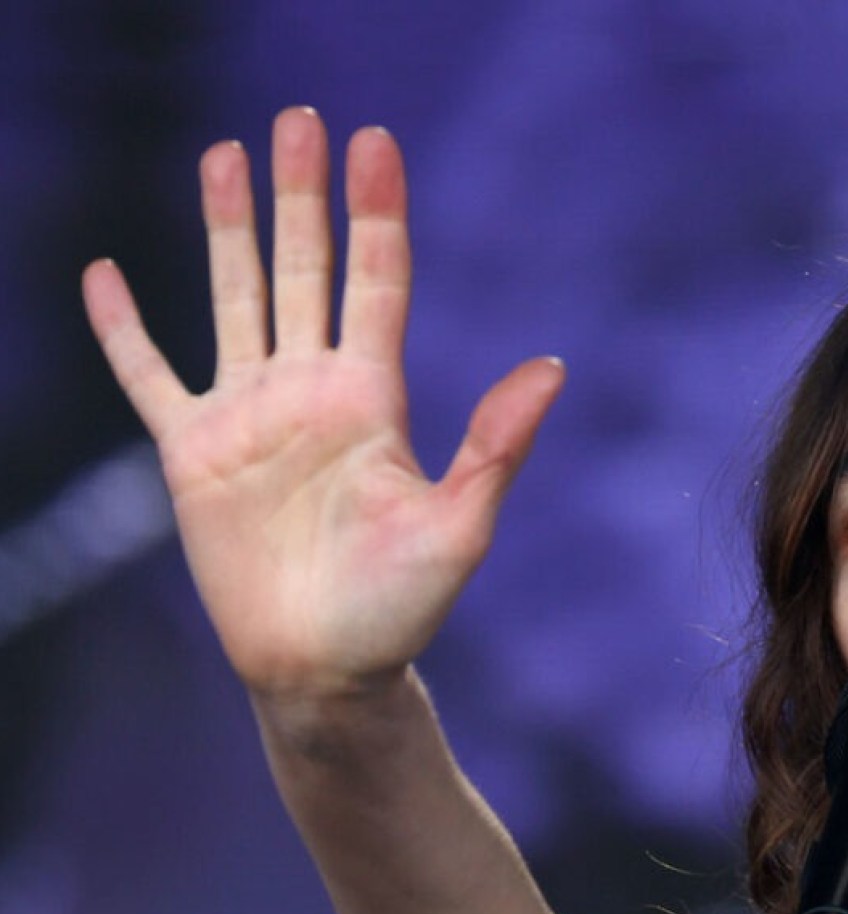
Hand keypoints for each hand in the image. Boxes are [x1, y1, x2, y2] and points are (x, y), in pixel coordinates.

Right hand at [83, 107, 562, 698]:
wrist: (325, 670)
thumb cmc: (401, 608)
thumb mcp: (459, 526)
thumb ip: (495, 445)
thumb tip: (552, 367)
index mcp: (374, 398)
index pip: (376, 281)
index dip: (375, 212)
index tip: (374, 142)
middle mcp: (312, 391)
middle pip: (307, 269)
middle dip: (303, 195)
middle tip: (299, 119)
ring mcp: (250, 416)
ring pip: (236, 298)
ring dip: (228, 229)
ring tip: (224, 155)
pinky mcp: (192, 454)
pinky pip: (150, 376)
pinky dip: (124, 330)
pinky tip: (105, 275)